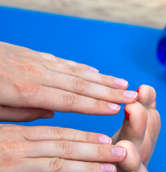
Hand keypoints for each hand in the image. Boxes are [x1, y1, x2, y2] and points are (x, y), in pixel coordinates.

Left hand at [0, 41, 138, 120]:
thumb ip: (21, 112)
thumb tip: (53, 111)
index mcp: (23, 89)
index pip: (68, 99)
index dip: (95, 104)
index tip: (117, 108)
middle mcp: (33, 72)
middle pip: (79, 83)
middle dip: (108, 90)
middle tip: (132, 95)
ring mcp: (32, 60)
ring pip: (74, 70)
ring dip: (101, 78)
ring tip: (122, 84)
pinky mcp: (28, 53)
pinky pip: (61, 61)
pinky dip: (81, 67)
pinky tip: (94, 71)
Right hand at [0, 124, 127, 171]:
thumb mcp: (0, 131)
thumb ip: (25, 124)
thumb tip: (50, 112)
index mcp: (19, 133)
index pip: (60, 133)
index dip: (87, 136)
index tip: (110, 139)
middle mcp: (19, 148)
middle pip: (65, 148)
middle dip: (97, 151)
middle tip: (123, 153)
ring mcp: (12, 167)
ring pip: (56, 167)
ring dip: (87, 169)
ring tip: (111, 170)